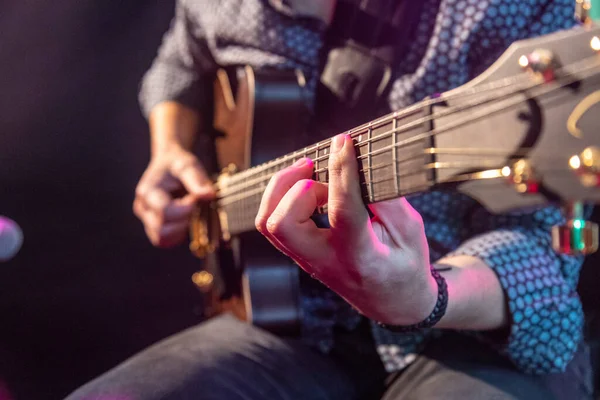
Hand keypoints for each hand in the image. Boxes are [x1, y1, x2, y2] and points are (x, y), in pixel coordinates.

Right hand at [133, 149, 214, 247]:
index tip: (195, 198)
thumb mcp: (188, 165)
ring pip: (162, 239)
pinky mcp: (153, 228)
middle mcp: (143, 208)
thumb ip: (197, 180)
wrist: (168, 165)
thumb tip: (210, 195)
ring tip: (189, 212)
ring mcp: (146, 220)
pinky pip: (165, 241)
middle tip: (193, 205)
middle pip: (162, 229)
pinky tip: (186, 219)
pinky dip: (179, 234)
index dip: (185, 209)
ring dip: (181, 229)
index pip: (164, 211)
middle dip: (184, 220)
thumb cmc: (177, 164)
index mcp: (147, 191)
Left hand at [255, 134, 437, 324]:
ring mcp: (307, 260)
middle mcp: (325, 261)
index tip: (344, 142)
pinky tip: (307, 186)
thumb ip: (386, 199)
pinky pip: (273, 224)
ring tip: (310, 174)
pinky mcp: (300, 254)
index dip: (342, 171)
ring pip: (268, 224)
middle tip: (316, 169)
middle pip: (281, 224)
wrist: (394, 302)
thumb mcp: (410, 231)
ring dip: (283, 191)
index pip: (342, 211)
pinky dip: (282, 198)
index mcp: (361, 257)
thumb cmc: (406, 265)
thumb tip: (359, 164)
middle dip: (294, 187)